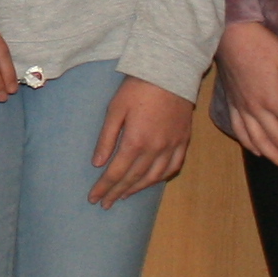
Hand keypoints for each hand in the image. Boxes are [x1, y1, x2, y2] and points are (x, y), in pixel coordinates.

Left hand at [88, 75, 195, 204]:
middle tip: (106, 204)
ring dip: (138, 189)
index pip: (116, 172)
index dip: (104, 187)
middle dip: (117, 193)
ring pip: (154, 177)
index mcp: (136, 141)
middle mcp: (155, 149)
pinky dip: (161, 178)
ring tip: (125, 196)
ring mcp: (172, 146)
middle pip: (134, 178)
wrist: (171, 72)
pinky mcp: (183, 140)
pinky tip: (152, 181)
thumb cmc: (138, 88)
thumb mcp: (115, 109)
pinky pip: (174, 166)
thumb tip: (97, 164)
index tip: (94, 198)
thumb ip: (106, 138)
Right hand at [214, 20, 277, 171]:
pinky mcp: (232, 104)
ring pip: (259, 142)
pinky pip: (240, 131)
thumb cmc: (260, 42)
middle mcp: (256, 108)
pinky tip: (259, 153)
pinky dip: (250, 145)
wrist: (227, 33)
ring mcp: (242, 108)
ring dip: (275, 158)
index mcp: (273, 98)